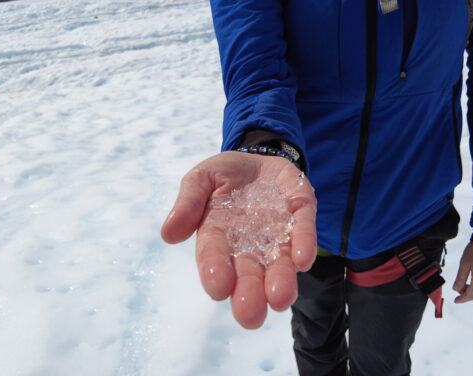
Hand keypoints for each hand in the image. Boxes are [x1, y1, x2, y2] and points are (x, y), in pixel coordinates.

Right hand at [161, 151, 317, 328]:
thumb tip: (168, 234)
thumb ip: (188, 202)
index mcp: (218, 234)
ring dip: (281, 281)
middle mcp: (249, 242)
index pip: (214, 256)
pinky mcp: (301, 212)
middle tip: (251, 316)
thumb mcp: (201, 179)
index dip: (215, 271)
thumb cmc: (224, 175)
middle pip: (249, 271)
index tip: (218, 288)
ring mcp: (278, 231)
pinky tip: (302, 260)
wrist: (258, 157)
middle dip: (250, 293)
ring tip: (281, 300)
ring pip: (280, 262)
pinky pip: (304, 230)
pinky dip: (304, 244)